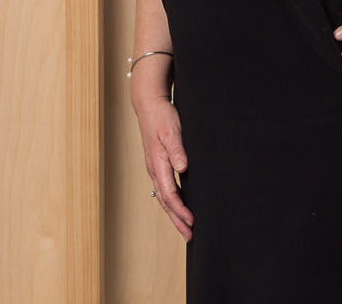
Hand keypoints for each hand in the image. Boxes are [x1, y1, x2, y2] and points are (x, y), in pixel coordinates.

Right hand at [132, 93, 193, 240]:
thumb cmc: (162, 116)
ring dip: (174, 214)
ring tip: (185, 228)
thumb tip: (182, 168)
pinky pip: (164, 189)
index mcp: (157, 163)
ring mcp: (154, 168)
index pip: (169, 193)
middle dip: (177, 220)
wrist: (149, 105)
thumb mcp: (172, 130)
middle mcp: (154, 169)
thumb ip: (177, 149)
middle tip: (190, 236)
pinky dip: (172, 202)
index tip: (192, 221)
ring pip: (164, 197)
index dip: (180, 209)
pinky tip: (178, 206)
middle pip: (165, 201)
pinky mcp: (157, 164)